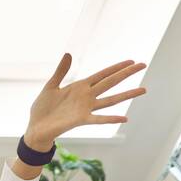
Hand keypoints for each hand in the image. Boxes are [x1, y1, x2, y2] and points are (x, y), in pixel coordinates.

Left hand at [24, 53, 146, 149]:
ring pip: (111, 100)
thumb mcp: (50, 86)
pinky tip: (124, 118)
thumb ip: (61, 71)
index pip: (102, 74)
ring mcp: (85, 108)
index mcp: (80, 86)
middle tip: (144, 65)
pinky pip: (99, 119)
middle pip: (111, 82)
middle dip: (126, 74)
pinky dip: (111, 119)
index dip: (116, 67)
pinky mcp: (81, 119)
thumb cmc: (42, 108)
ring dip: (127, 94)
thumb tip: (68, 54)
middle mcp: (86, 96)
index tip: (131, 61)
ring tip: (143, 90)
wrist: (36, 127)